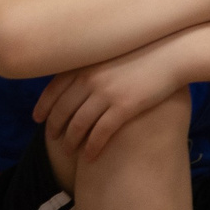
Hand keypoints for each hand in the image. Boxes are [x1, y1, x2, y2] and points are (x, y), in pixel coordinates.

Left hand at [32, 42, 184, 162]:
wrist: (172, 53)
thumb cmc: (142, 52)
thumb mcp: (109, 53)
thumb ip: (90, 65)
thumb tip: (75, 79)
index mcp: (83, 65)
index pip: (53, 90)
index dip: (43, 107)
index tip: (37, 119)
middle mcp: (89, 79)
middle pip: (62, 110)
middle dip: (54, 127)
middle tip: (52, 138)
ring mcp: (106, 94)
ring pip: (78, 124)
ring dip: (70, 141)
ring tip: (68, 151)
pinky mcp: (124, 107)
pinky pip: (100, 133)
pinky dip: (92, 147)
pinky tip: (89, 157)